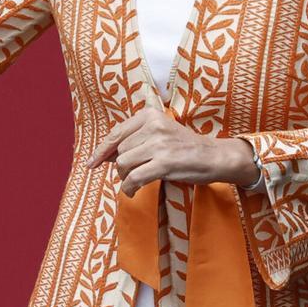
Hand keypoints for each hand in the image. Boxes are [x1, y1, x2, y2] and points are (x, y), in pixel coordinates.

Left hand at [87, 97, 258, 195]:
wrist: (215, 157)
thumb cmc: (184, 146)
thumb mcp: (159, 133)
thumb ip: (135, 139)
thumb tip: (106, 155)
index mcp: (149, 115)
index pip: (117, 133)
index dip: (102, 150)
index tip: (92, 162)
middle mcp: (153, 125)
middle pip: (120, 151)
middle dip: (120, 167)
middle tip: (131, 175)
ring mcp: (159, 144)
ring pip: (124, 164)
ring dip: (125, 178)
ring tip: (133, 182)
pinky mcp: (165, 162)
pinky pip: (135, 177)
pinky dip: (129, 187)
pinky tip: (132, 191)